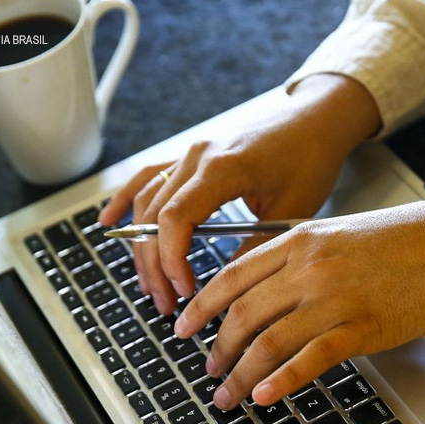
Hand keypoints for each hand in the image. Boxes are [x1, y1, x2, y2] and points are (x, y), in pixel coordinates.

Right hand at [98, 74, 380, 313]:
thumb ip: (255, 247)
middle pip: (155, 216)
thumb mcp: (292, 211)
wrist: (316, 120)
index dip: (171, 259)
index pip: (176, 219)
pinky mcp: (190, 156)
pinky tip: (108, 223)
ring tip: (151, 286)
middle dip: (155, 265)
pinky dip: (126, 201)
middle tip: (166, 303)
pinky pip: (148, 178)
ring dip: (143, 248)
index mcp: (222, 168)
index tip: (184, 290)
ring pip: (147, 203)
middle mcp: (197, 157)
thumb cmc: (310, 159)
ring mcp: (190, 154)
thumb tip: (229, 288)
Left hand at [174, 196, 424, 408]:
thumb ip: (296, 259)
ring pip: (269, 340)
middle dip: (218, 348)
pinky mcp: (362, 327)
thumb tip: (263, 294)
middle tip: (207, 369)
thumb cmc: (398, 240)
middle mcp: (309, 268)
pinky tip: (264, 396)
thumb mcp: (335, 234)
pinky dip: (282, 380)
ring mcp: (334, 298)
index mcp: (298, 241)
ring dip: (241, 374)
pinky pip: (311, 358)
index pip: (233, 277)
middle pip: (244, 313)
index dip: (201, 306)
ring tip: (228, 395)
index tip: (184, 326)